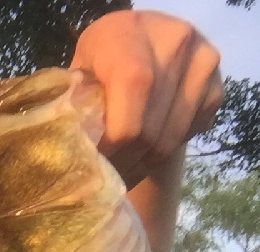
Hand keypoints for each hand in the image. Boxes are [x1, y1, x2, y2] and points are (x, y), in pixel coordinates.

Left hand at [71, 10, 222, 188]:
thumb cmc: (101, 57)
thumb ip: (77, 101)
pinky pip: (188, 135)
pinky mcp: (217, 86)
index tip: (95, 159)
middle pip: (150, 125)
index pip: (133, 88)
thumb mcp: (80, 69)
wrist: (142, 37)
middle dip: (124, 159)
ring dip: (143, 163)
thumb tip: (75, 149)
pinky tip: (144, 151)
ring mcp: (202, 64)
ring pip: (170, 139)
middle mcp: (174, 42)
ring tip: (122, 171)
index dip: (113, 135)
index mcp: (130, 35)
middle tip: (105, 175)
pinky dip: (163, 151)